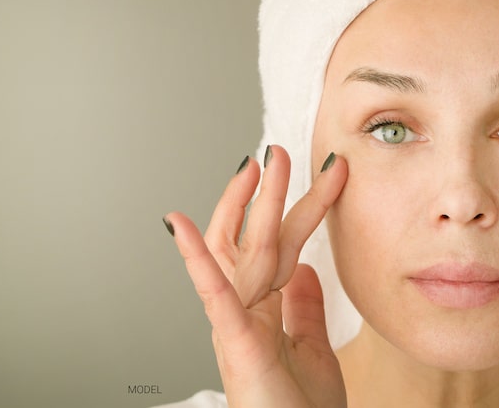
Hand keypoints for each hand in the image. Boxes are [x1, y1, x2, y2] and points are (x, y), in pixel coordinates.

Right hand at [164, 145, 347, 407]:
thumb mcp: (312, 348)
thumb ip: (304, 307)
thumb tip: (306, 271)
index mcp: (265, 309)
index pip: (282, 245)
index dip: (299, 207)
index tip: (320, 174)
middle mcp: (247, 308)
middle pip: (258, 238)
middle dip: (270, 193)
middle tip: (280, 151)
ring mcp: (236, 321)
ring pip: (242, 251)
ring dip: (247, 205)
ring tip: (255, 164)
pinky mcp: (233, 339)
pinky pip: (213, 292)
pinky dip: (195, 257)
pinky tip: (178, 222)